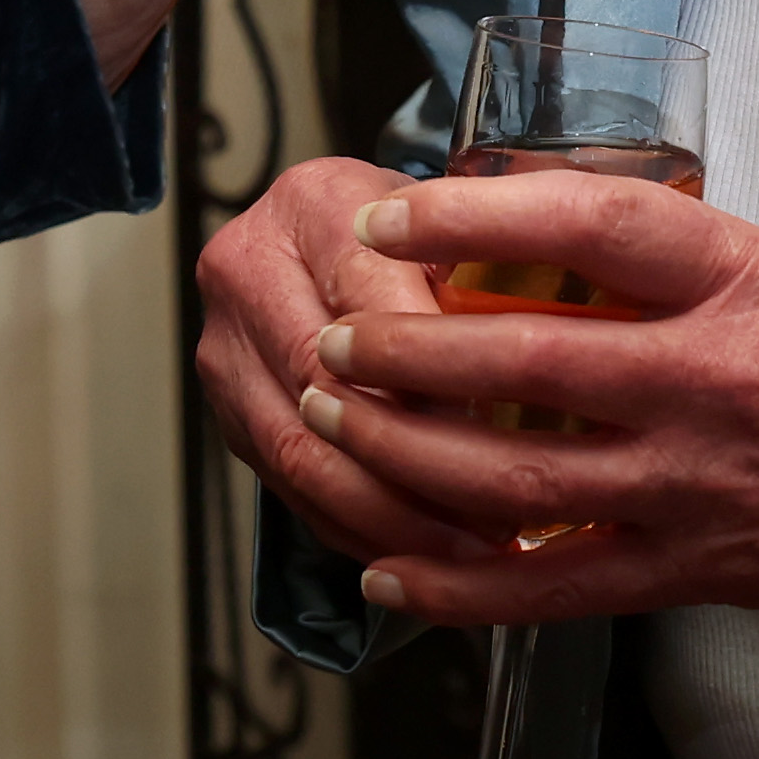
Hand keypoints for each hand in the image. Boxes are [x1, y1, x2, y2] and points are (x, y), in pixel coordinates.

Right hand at [188, 155, 516, 578]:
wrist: (326, 231)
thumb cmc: (406, 228)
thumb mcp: (454, 223)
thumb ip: (481, 279)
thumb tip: (532, 381)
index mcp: (312, 204)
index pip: (370, 303)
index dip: (437, 377)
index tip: (506, 433)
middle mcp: (248, 269)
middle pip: (324, 390)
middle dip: (416, 471)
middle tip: (494, 519)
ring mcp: (227, 345)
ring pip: (300, 454)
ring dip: (387, 517)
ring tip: (464, 551)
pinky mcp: (227, 409)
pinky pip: (288, 487)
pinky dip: (356, 528)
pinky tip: (416, 553)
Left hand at [290, 169, 758, 639]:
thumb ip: (692, 262)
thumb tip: (556, 234)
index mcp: (753, 281)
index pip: (587, 227)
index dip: (473, 215)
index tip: (395, 212)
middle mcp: (722, 381)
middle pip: (524, 360)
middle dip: (404, 348)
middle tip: (332, 333)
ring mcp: (707, 487)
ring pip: (519, 477)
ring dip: (408, 451)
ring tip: (333, 422)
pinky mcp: (705, 572)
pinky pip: (558, 588)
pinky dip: (463, 585)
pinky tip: (394, 570)